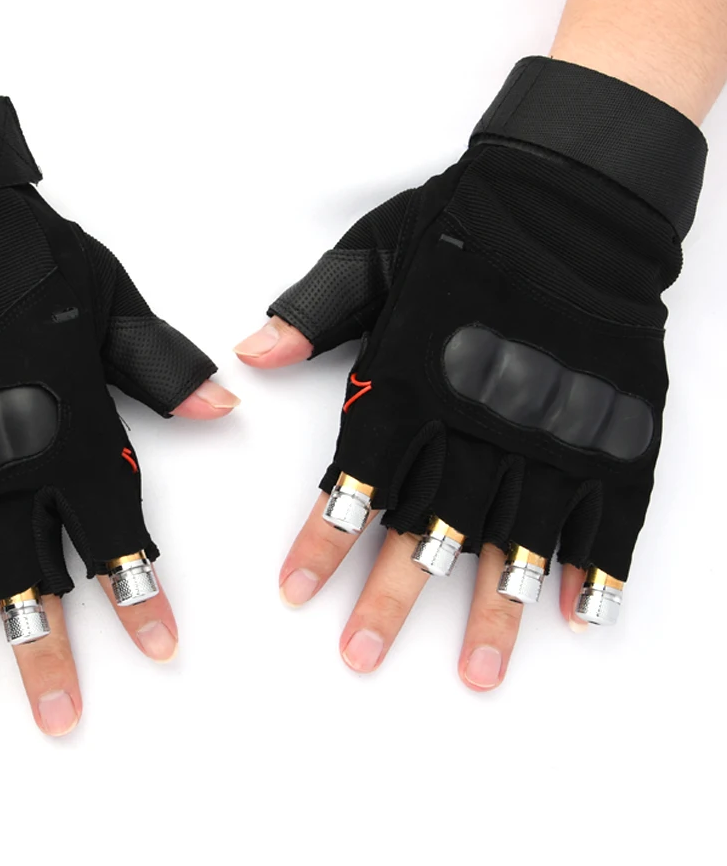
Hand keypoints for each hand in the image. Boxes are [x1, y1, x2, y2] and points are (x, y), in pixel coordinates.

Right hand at [0, 97, 237, 730]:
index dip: (139, 597)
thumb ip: (162, 369)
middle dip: (45, 656)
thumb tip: (225, 406)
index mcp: (61, 436)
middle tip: (59, 718)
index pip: (111, 537)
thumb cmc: (16, 256)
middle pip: (23, 586)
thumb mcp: (107, 305)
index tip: (160, 648)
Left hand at [236, 57, 705, 689]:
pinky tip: (581, 615)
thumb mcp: (375, 254)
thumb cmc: (467, 224)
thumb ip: (315, 312)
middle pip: (429, 527)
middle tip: (364, 656)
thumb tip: (250, 355)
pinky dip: (597, 566)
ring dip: (495, 609)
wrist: (573, 193)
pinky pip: (609, 513)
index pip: (357, 478)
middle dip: (393, 597)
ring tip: (477, 672)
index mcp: (413, 381)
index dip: (324, 539)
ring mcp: (552, 430)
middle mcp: (478, 419)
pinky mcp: (614, 429)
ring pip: (517, 537)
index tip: (296, 594)